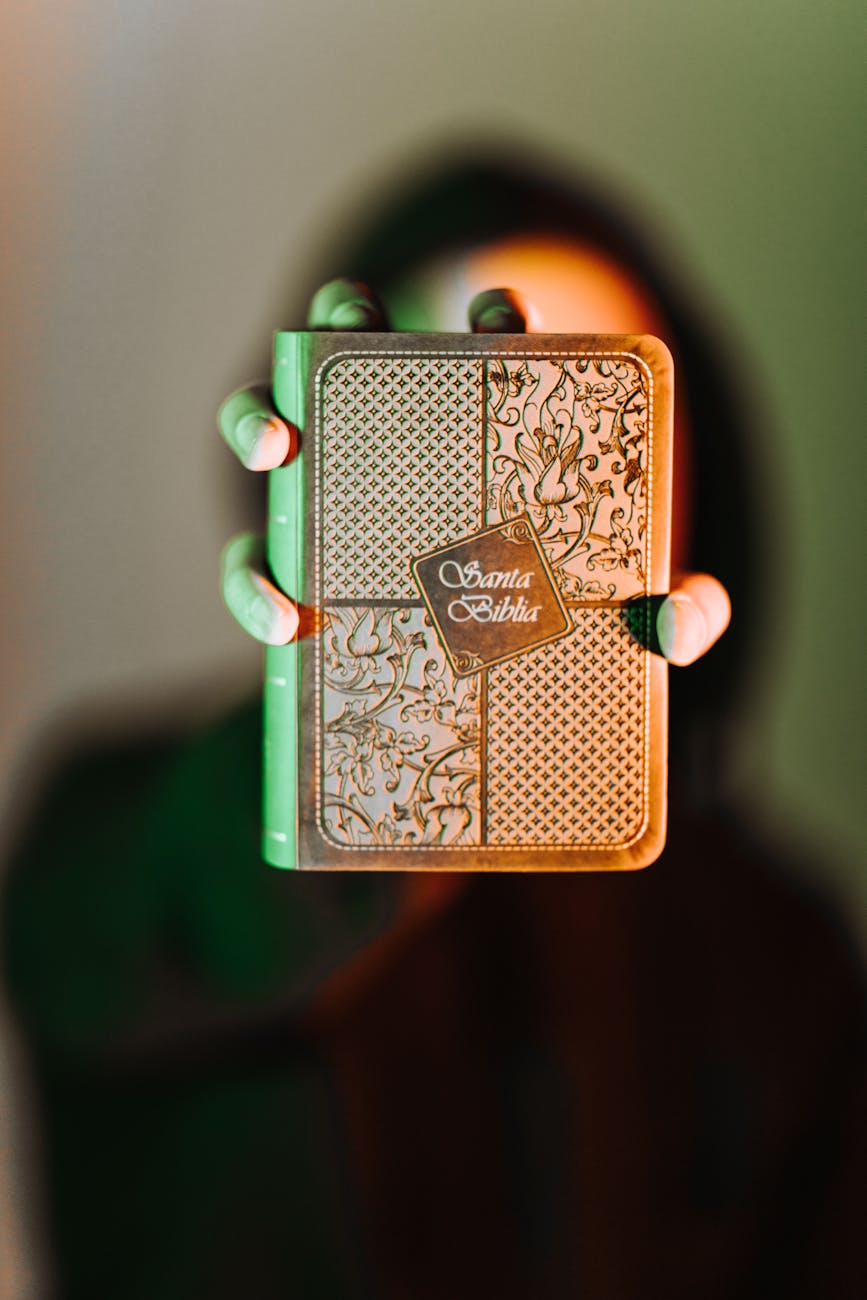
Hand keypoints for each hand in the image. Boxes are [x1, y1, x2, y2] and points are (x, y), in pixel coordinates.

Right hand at [217, 281, 729, 663]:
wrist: (478, 702)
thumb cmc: (555, 631)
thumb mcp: (625, 625)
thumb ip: (674, 618)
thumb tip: (677, 626)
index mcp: (474, 433)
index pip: (481, 348)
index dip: (491, 315)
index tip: (506, 316)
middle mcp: (390, 446)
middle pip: (350, 349)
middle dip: (341, 318)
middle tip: (350, 327)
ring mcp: (330, 502)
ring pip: (269, 426)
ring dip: (256, 417)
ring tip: (274, 445)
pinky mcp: (293, 571)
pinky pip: (253, 561)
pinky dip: (251, 580)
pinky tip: (282, 617)